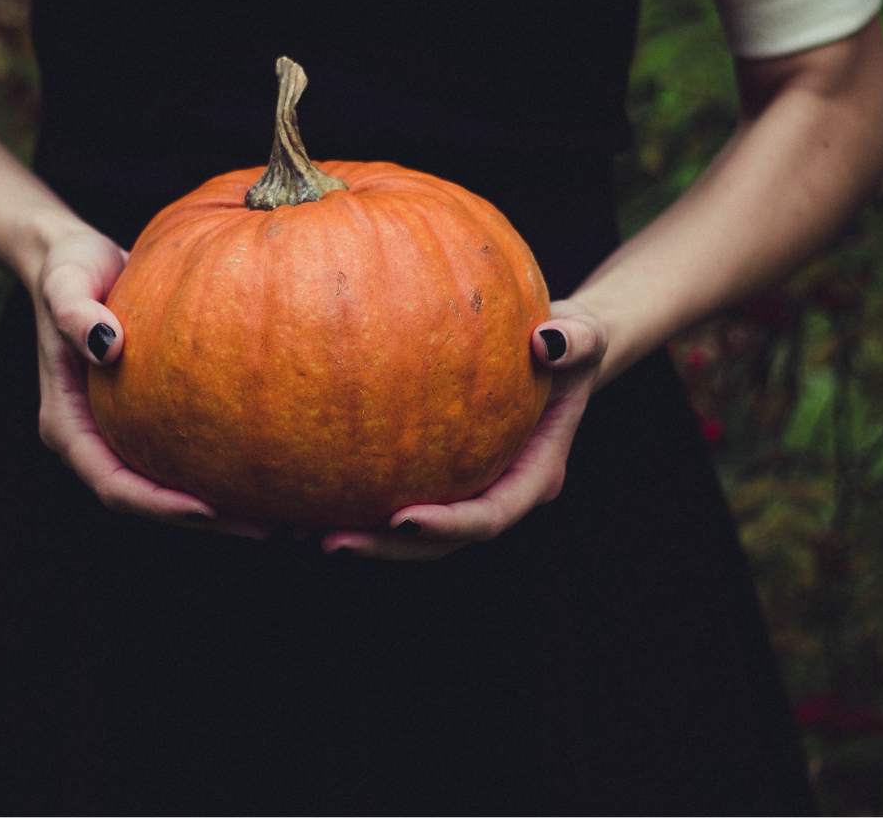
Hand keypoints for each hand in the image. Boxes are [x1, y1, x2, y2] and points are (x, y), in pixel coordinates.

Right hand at [30, 226, 270, 539]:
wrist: (76, 258)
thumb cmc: (69, 268)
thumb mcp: (66, 283)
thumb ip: (76, 313)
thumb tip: (108, 346)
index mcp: (68, 426)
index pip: (113, 484)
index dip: (158, 505)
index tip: (208, 509)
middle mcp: (96, 439)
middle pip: (149, 500)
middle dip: (205, 520)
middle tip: (268, 528)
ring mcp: (123, 431)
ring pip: (172, 485)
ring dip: (223, 506)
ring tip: (285, 513)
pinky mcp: (151, 417)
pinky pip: (188, 452)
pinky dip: (224, 466)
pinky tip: (275, 464)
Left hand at [320, 300, 607, 559]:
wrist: (552, 350)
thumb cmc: (568, 341)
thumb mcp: (584, 333)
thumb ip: (575, 340)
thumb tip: (547, 342)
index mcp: (533, 476)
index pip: (490, 516)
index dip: (449, 527)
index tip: (403, 520)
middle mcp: (494, 493)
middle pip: (439, 543)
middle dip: (386, 549)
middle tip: (330, 543)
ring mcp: (462, 489)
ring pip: (408, 532)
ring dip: (359, 537)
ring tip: (298, 532)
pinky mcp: (433, 475)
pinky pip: (389, 493)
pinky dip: (349, 499)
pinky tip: (299, 492)